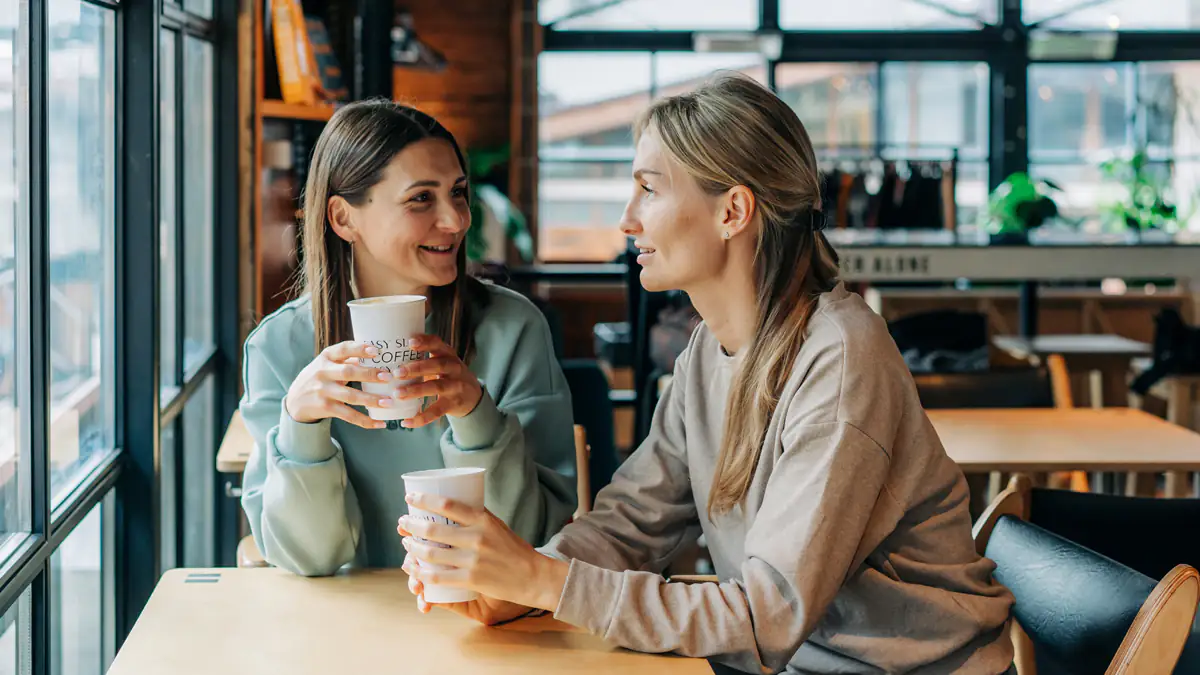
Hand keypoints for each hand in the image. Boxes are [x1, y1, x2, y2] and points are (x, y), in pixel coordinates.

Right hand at [285, 341, 393, 428]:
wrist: (295, 401)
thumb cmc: (319, 377)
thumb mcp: (327, 363)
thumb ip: (347, 358)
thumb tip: (374, 352)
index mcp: (326, 357)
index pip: (343, 349)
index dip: (360, 349)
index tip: (377, 350)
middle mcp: (323, 373)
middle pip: (348, 372)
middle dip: (369, 374)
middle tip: (388, 377)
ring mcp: (323, 391)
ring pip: (350, 396)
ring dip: (371, 400)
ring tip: (388, 402)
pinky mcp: (326, 408)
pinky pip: (348, 416)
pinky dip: (365, 421)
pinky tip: (380, 423)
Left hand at [393, 334, 483, 428]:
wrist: (473, 396)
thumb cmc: (449, 376)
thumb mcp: (442, 363)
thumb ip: (423, 358)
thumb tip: (389, 357)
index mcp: (449, 355)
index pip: (438, 345)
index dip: (425, 342)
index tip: (410, 342)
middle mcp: (455, 369)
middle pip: (437, 366)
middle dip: (416, 368)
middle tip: (396, 372)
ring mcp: (456, 387)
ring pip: (436, 387)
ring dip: (416, 390)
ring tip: (398, 394)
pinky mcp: (453, 404)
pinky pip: (437, 411)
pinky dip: (421, 418)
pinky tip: (406, 421)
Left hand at [396, 493, 568, 611]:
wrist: (533, 576)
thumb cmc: (513, 549)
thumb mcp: (497, 525)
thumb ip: (475, 517)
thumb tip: (450, 508)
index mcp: (483, 520)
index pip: (447, 505)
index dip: (424, 500)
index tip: (410, 498)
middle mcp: (476, 538)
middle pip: (433, 530)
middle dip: (412, 525)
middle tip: (403, 522)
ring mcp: (473, 560)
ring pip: (431, 554)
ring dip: (412, 548)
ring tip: (406, 543)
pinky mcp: (471, 579)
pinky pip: (437, 577)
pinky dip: (421, 573)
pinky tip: (413, 569)